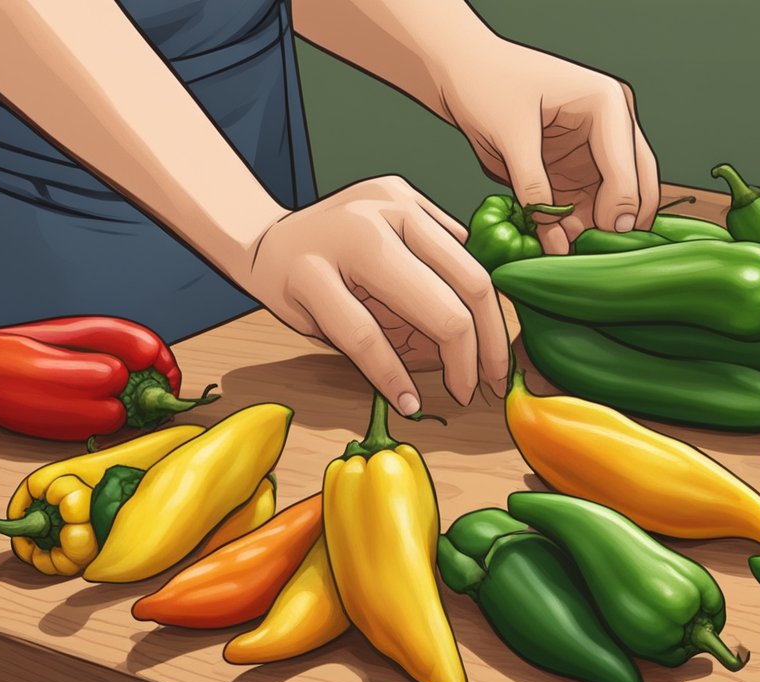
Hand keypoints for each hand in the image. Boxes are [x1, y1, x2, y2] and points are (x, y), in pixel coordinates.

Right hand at [243, 176, 508, 413]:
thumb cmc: (334, 253)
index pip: (473, 269)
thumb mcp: (389, 242)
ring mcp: (345, 239)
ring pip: (426, 309)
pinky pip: (364, 336)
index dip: (496, 325)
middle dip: (484, 348)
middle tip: (486, 385)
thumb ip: (434, 265)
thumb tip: (488, 324)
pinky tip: (408, 399)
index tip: (501, 364)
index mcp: (406, 204)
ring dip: (451, 364)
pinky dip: (392, 376)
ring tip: (458, 392)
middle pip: (463, 288)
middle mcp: (384, 212)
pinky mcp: (308, 275)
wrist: (257, 243)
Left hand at [439, 40, 660, 253]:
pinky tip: (555, 242)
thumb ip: (532, 183)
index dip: (621, 205)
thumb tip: (552, 231)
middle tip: (600, 252)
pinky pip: (587, 207)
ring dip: (595, 228)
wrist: (463, 73)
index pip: (627, 165)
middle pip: (637, 183)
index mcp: (607, 104)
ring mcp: (597, 150)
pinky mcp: (577, 170)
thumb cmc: (487, 82)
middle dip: (621, 221)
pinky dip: (575, 227)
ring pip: (614, 202)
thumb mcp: (509, 133)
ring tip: (567, 250)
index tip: (606, 235)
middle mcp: (612, 126)